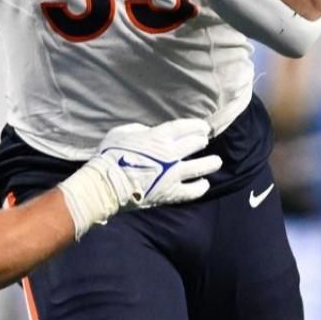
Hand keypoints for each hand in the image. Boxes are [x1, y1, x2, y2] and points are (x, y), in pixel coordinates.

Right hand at [58, 119, 220, 237]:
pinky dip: (200, 187)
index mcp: (158, 137)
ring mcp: (173, 175)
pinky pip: (192, 191)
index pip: (185, 127)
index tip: (203, 127)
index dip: (197, 126)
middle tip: (203, 141)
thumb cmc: (109, 156)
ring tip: (215, 162)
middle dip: (201, 141)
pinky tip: (204, 184)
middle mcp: (170, 154)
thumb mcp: (121, 134)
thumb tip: (149, 132)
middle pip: (195, 144)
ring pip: (201, 167)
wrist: (105, 185)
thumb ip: (139, 130)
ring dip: (210, 163)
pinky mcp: (171, 193)